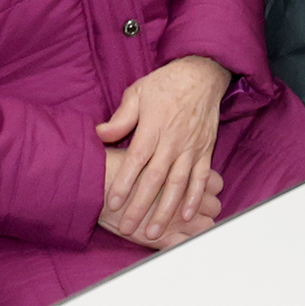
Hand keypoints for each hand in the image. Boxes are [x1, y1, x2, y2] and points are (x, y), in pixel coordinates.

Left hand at [94, 55, 231, 245]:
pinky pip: (201, 177)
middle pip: (155, 179)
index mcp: (153, 127)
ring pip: (178, 184)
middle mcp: (173, 141)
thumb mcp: (138, 93)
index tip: (112, 203)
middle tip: (128, 228)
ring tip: (153, 232)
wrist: (203, 73)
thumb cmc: (166, 83)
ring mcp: (191, 147)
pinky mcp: (205, 150)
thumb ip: (120, 117)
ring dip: (166, 210)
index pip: (136, 160)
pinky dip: (194, 197)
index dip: (124, 183)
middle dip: (141, 206)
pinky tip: (186, 215)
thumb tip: (99, 134)